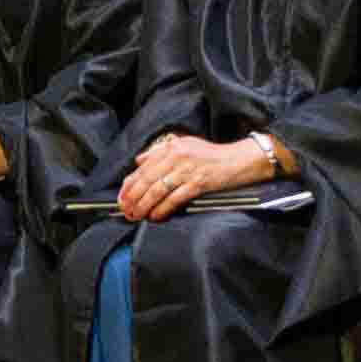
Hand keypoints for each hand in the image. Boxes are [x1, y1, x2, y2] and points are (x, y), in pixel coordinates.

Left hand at [116, 132, 278, 222]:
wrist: (238, 160)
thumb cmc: (212, 155)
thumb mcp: (185, 145)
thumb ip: (160, 152)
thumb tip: (139, 161)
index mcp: (171, 147)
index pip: (143, 167)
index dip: (129, 183)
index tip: (121, 196)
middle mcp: (176, 156)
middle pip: (147, 179)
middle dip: (133, 197)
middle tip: (125, 210)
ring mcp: (187, 169)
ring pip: (157, 190)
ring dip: (144, 206)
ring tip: (136, 216)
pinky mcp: (198, 183)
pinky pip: (174, 199)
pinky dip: (162, 210)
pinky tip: (156, 216)